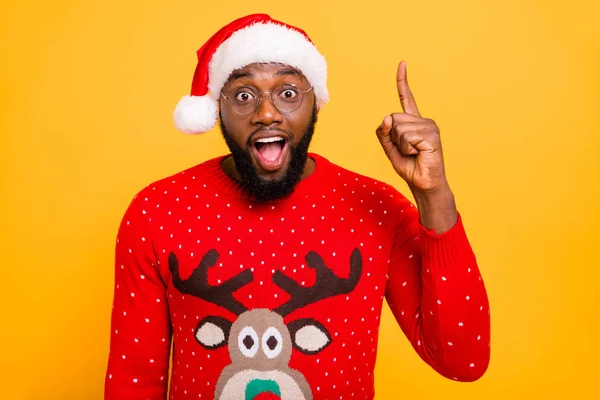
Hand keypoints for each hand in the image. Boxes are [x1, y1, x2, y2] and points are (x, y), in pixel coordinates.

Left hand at [376, 61, 456, 232]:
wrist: (424, 184)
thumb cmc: (409, 167)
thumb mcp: (390, 149)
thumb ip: (384, 133)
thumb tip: (387, 117)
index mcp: (413, 122)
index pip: (406, 98)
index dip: (402, 82)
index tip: (402, 63)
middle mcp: (423, 120)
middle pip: (393, 119)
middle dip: (393, 138)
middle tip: (407, 151)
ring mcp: (429, 126)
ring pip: (398, 128)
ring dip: (400, 146)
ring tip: (414, 153)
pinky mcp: (432, 135)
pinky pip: (406, 138)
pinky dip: (407, 149)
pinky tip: (419, 154)